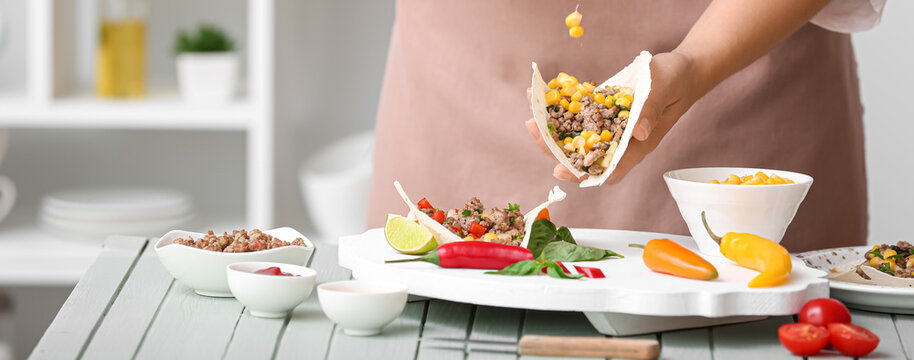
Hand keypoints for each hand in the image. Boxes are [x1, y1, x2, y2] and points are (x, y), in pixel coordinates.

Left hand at [525, 51, 700, 183]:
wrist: (681, 70)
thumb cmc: (677, 81)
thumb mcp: (665, 90)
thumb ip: (651, 111)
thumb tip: (638, 134)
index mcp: (636, 146)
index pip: (607, 171)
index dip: (583, 174)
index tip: (559, 169)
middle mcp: (619, 142)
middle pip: (582, 155)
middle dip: (554, 146)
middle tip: (532, 128)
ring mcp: (609, 128)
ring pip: (575, 136)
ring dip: (551, 127)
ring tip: (532, 111)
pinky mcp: (602, 113)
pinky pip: (577, 116)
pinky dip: (558, 107)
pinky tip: (542, 94)